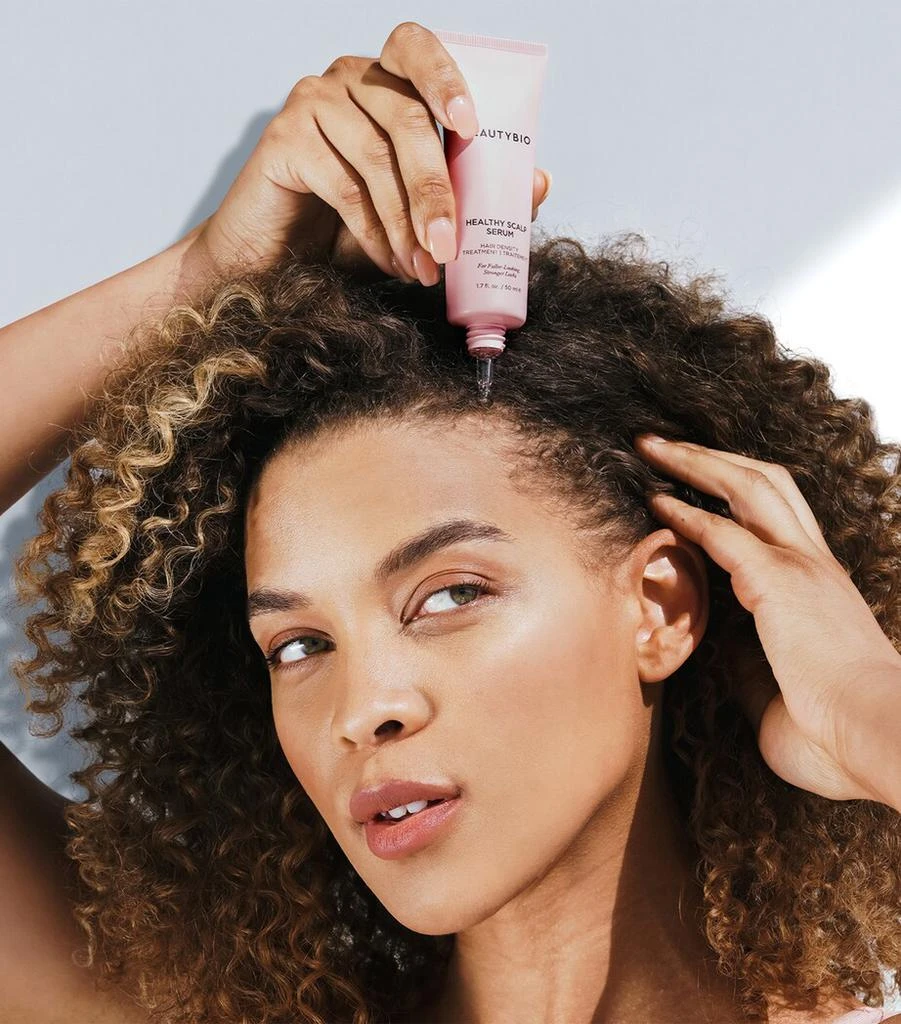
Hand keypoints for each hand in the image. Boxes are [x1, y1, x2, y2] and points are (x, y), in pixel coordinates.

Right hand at [188, 21, 551, 284]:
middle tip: (450, 247)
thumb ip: (479, 194)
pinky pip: (341, 183)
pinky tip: (388, 262)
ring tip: (423, 269)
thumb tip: (542, 182)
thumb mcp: (421, 213)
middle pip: (407, 118)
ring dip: (406, 222)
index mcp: (387, 80)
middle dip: (437, 190)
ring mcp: (312, 101)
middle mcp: (348, 78)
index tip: (471, 126)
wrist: (277, 260)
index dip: (446, 78)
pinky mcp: (282, 138)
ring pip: (376, 157)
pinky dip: (372, 231)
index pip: (417, 48)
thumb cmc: (351, 229)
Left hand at [634, 433, 900, 803]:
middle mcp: (813, 564)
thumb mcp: (780, 695)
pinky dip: (687, 513)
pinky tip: (656, 501)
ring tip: (650, 446)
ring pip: (749, 485)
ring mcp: (801, 567)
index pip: (775, 515)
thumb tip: (727, 659)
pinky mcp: (781, 582)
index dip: (730, 491)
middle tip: (659, 442)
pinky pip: (725, 533)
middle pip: (764, 480)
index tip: (687, 482)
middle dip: (708, 455)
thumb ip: (752, 670)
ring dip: (695, 461)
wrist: (876, 738)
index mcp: (818, 587)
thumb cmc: (834, 734)